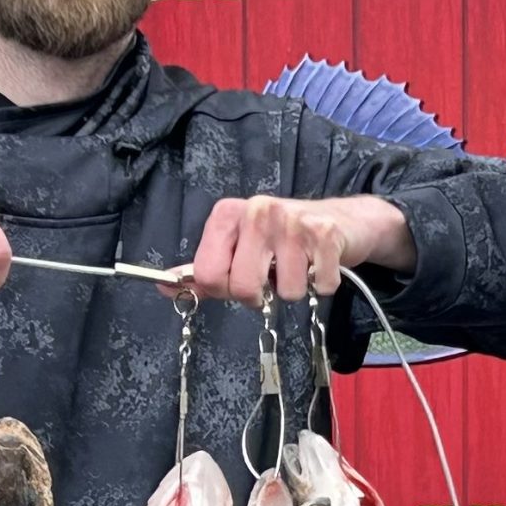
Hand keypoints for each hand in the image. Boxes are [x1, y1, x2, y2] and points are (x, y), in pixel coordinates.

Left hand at [179, 194, 415, 306]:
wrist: (342, 220)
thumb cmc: (281, 239)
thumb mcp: (238, 247)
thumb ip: (204, 270)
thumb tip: (164, 287)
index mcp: (227, 214)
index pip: (209, 275)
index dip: (227, 289)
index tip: (242, 278)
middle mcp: (257, 211)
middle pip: (244, 288)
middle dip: (261, 294)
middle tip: (271, 276)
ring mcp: (292, 222)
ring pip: (285, 293)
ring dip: (295, 288)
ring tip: (299, 265)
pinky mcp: (326, 234)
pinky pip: (319, 288)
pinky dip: (322, 285)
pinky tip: (319, 263)